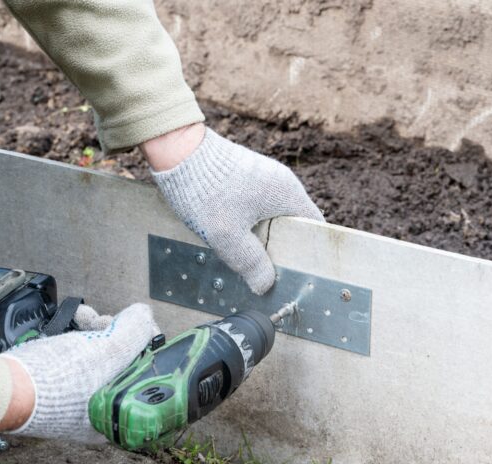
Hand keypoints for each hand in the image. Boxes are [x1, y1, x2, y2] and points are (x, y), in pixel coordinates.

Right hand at [0, 304, 158, 441]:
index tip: (136, 324)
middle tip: (106, 319)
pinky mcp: (58, 389)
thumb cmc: (58, 379)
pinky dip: (77, 337)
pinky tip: (72, 322)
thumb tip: (145, 315)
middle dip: (115, 331)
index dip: (143, 342)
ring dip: (95, 328)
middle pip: (121, 361)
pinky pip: (78, 359)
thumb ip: (134, 330)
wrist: (6, 386)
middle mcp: (99, 412)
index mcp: (118, 414)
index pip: (145, 373)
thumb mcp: (109, 350)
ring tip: (84, 316)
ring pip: (99, 356)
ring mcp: (77, 401)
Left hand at [143, 124, 323, 294]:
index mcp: (287, 194)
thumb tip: (265, 285)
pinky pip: (254, 207)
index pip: (314, 227)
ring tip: (249, 260)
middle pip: (291, 225)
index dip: (309, 252)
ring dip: (261, 238)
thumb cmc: (207, 191)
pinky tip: (233, 238)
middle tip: (269, 274)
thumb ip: (250, 263)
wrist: (177, 150)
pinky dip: (248, 225)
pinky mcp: (243, 177)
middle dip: (281, 249)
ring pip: (270, 217)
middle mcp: (280, 183)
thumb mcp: (229, 236)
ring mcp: (261, 178)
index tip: (300, 273)